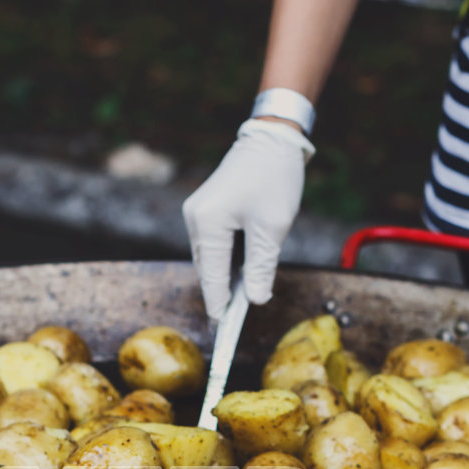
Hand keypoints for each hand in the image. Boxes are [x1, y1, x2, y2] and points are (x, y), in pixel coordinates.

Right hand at [182, 118, 314, 319]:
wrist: (273, 137)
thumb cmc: (274, 177)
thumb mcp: (273, 228)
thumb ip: (262, 267)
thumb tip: (256, 299)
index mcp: (207, 223)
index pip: (211, 275)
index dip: (218, 305)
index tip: (222, 331)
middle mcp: (195, 218)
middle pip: (207, 268)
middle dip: (221, 292)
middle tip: (234, 322)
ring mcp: (198, 212)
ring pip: (210, 257)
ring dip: (225, 276)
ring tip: (240, 300)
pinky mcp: (206, 208)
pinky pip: (213, 243)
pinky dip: (226, 259)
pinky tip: (240, 271)